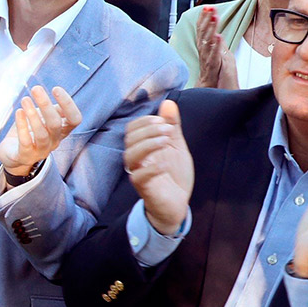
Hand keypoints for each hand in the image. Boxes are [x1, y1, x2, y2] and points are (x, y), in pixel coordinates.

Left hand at [0, 85, 82, 180]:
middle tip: (36, 89)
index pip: (74, 119)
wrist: (13, 155)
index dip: (68, 104)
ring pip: (41, 134)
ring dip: (33, 115)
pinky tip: (18, 112)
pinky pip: (25, 141)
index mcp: (62, 130)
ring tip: (25, 99)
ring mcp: (41, 151)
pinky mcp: (25, 156)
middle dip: (46, 105)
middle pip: (55, 124)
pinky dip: (22, 125)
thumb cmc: (30, 131)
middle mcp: (54, 141)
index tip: (55, 89)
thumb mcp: (44, 118)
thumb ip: (51, 108)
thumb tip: (57, 91)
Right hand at [124, 99, 193, 234]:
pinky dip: (152, 168)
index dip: (144, 122)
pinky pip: (139, 177)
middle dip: (148, 131)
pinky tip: (165, 164)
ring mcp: (138, 174)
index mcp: (142, 147)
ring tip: (166, 142)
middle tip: (168, 130)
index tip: (163, 121)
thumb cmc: (174, 174)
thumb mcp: (177, 146)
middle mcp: (137, 160)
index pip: (132, 129)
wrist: (177, 204)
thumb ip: (172, 126)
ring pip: (130, 156)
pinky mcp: (144, 189)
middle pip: (130, 140)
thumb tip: (168, 102)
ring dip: (148, 144)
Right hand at [195, 5, 238, 88]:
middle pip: (203, 31)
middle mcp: (203, 49)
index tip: (206, 7)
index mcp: (203, 45)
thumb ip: (213, 40)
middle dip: (206, 19)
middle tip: (210, 8)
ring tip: (214, 18)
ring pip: (207, 40)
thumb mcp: (212, 51)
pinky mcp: (212, 64)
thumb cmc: (211, 69)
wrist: (208, 85)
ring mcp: (206, 56)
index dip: (203, 17)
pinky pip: (213, 53)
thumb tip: (215, 30)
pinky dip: (215, 45)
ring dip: (211, 28)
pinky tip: (218, 36)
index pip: (201, 28)